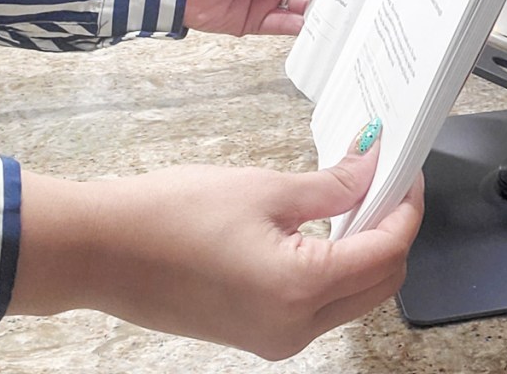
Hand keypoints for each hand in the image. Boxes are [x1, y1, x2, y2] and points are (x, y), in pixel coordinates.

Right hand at [8, 144, 424, 359]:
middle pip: (380, 282)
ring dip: (365, 251)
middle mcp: (295, 328)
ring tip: (354, 200)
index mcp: (301, 289)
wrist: (100, 251)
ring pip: (353, 298)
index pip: (387, 251)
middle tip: (383, 182)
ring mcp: (276, 338)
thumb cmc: (170, 217)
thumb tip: (373, 167)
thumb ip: (332, 185)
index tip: (405, 172)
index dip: (406, 208)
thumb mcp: (264, 190)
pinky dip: (335, 270)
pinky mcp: (258, 335)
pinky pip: (319, 307)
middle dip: (392, 231)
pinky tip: (322, 231)